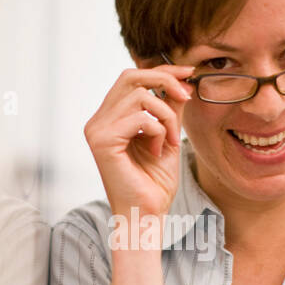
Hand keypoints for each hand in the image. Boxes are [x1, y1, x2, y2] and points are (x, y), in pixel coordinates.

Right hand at [83, 64, 193, 219]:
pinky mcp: (103, 141)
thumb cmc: (155, 182)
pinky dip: (158, 132)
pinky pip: (140, 118)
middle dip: (164, 80)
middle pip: (130, 77)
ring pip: (140, 97)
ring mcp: (97, 130)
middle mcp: (98, 121)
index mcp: (109, 118)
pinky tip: (158, 152)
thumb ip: (169, 108)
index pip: (131, 79)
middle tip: (186, 96)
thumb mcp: (168, 136)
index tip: (187, 74)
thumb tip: (180, 81)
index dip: (161, 71)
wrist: (147, 213)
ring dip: (165, 116)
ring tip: (170, 141)